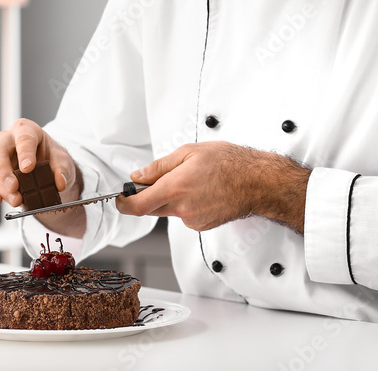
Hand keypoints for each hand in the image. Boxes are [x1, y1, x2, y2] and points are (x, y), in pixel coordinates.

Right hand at [0, 119, 84, 235]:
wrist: (47, 168)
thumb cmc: (52, 157)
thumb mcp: (62, 160)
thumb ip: (62, 169)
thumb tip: (60, 182)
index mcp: (26, 129)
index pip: (24, 138)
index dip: (25, 153)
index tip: (28, 168)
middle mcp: (7, 140)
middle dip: (5, 172)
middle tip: (14, 186)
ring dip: (2, 187)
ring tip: (15, 200)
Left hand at [115, 141, 310, 232]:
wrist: (257, 181)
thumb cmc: (229, 162)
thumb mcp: (189, 151)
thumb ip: (159, 166)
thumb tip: (138, 176)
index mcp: (175, 187)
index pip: (138, 206)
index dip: (124, 204)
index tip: (120, 199)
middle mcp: (182, 208)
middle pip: (152, 208)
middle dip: (151, 195)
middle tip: (164, 178)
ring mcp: (193, 220)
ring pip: (170, 210)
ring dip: (173, 198)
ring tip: (195, 180)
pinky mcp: (203, 225)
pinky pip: (185, 215)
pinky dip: (188, 204)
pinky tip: (204, 191)